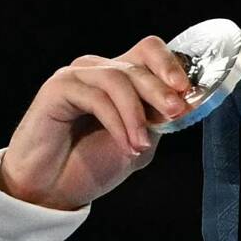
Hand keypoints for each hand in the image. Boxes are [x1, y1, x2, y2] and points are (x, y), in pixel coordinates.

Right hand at [0, 35, 195, 210]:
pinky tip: (125, 145)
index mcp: (122, 77)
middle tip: (175, 113)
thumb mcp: (140, 142)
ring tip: (141, 146)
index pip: (150, 51)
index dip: (171, 65)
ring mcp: (78, 76)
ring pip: (119, 78)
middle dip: (161, 90)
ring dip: (137, 114)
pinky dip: (117, 123)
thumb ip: (159, 120)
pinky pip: (97, 97)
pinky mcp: (58, 87)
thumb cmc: (93, 164)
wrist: (53, 189)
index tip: (187, 90)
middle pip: (139, 62)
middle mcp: (100, 69)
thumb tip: (185, 103)